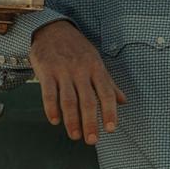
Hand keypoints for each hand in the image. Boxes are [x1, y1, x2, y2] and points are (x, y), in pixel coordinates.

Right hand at [29, 20, 126, 143]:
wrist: (52, 29)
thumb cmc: (77, 49)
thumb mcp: (96, 62)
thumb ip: (109, 83)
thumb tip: (123, 101)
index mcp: (96, 69)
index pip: (106, 93)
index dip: (110, 111)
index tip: (112, 128)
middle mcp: (81, 70)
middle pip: (87, 100)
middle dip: (91, 122)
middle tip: (92, 140)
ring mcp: (63, 71)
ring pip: (68, 99)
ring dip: (72, 120)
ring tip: (75, 135)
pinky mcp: (46, 70)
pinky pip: (48, 92)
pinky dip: (51, 108)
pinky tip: (55, 121)